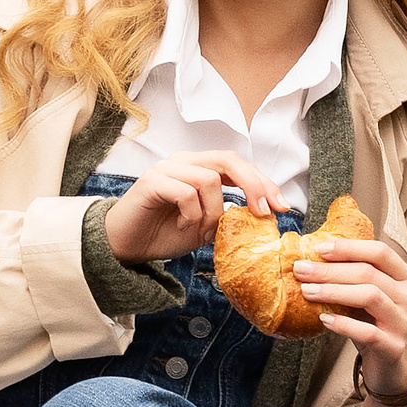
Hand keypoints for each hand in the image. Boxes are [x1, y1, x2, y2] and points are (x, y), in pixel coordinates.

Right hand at [101, 151, 284, 263]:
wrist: (125, 247)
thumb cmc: (163, 234)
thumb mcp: (205, 227)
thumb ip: (227, 216)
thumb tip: (261, 214)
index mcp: (198, 168)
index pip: (238, 165)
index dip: (263, 182)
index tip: (282, 205)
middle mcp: (184, 162)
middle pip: (228, 159)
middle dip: (253, 185)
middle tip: (263, 212)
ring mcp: (166, 168)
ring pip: (208, 179)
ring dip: (213, 212)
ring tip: (202, 231)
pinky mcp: (152, 181)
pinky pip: (186, 193)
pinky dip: (191, 215)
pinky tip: (180, 227)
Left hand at [293, 236, 406, 394]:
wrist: (396, 369)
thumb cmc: (377, 326)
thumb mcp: (370, 298)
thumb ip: (352, 279)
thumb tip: (311, 260)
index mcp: (406, 278)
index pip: (379, 252)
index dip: (348, 248)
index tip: (318, 248)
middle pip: (369, 273)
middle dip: (330, 269)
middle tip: (301, 270)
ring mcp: (404, 323)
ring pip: (370, 296)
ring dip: (334, 291)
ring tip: (307, 291)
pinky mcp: (394, 347)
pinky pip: (367, 332)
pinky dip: (342, 323)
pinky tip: (323, 318)